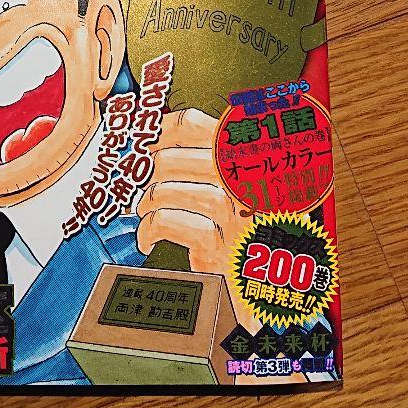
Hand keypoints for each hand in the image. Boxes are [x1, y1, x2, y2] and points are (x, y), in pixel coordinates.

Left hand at [135, 108, 251, 276]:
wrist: (264, 282)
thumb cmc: (242, 226)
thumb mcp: (233, 183)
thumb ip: (205, 156)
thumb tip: (155, 135)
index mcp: (248, 157)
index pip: (193, 125)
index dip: (160, 131)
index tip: (144, 142)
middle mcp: (247, 182)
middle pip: (174, 158)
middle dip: (151, 173)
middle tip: (143, 186)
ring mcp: (238, 218)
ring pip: (174, 189)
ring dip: (150, 199)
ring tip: (144, 210)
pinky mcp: (223, 252)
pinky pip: (174, 224)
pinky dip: (152, 227)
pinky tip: (148, 237)